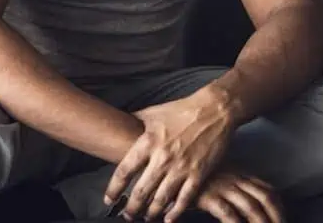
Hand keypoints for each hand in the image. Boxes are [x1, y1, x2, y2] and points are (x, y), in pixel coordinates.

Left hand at [106, 89, 236, 221]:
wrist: (214, 110)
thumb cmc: (181, 110)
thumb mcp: (152, 114)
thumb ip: (134, 123)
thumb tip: (118, 124)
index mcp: (147, 142)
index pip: (124, 171)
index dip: (114, 188)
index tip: (109, 198)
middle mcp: (162, 158)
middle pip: (141, 190)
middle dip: (132, 207)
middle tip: (127, 216)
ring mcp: (181, 168)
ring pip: (161, 198)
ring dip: (151, 212)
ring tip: (145, 218)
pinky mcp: (199, 174)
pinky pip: (184, 198)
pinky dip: (175, 212)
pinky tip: (168, 219)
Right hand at [192, 170, 283, 222]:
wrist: (167, 163)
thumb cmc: (188, 168)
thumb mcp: (213, 170)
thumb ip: (228, 180)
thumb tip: (245, 196)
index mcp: (237, 172)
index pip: (266, 189)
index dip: (278, 206)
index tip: (281, 218)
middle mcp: (233, 178)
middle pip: (265, 198)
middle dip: (276, 217)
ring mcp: (222, 186)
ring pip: (251, 208)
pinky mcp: (208, 196)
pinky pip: (229, 214)